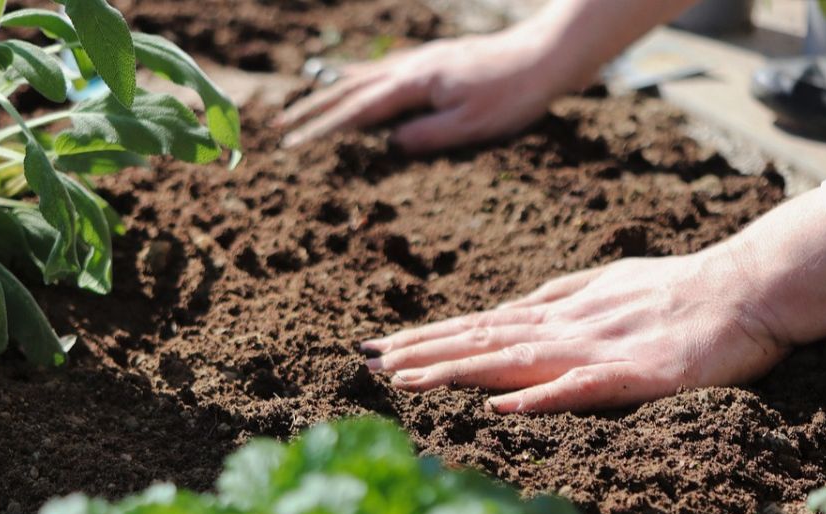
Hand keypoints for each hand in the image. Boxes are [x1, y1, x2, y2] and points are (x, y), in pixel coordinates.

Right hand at [275, 27, 569, 153]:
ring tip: (303, 105)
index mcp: (416, 84)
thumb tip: (389, 146)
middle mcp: (412, 67)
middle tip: (280, 126)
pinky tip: (352, 80)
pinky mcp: (434, 60)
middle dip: (313, 109)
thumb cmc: (513, 95)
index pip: (358, 111)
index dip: (323, 129)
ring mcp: (422, 60)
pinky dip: (358, 77)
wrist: (546, 55)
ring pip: (364, 76)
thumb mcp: (472, 126)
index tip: (293, 144)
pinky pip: (383, 69)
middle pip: (350, 89)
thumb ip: (427, 136)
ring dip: (330, 92)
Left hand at [361, 190, 825, 413]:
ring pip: (514, 360)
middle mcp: (567, 327)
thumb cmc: (681, 288)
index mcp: (561, 311)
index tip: (383, 348)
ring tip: (405, 380)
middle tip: (367, 363)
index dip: (431, 338)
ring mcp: (597, 349)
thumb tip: (517, 307)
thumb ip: (562, 297)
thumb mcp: (609, 285)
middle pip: (483, 340)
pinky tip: (499, 406)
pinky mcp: (635, 374)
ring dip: (457, 370)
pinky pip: (580, 388)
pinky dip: (538, 397)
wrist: (748, 286)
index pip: (482, 326)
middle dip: (423, 353)